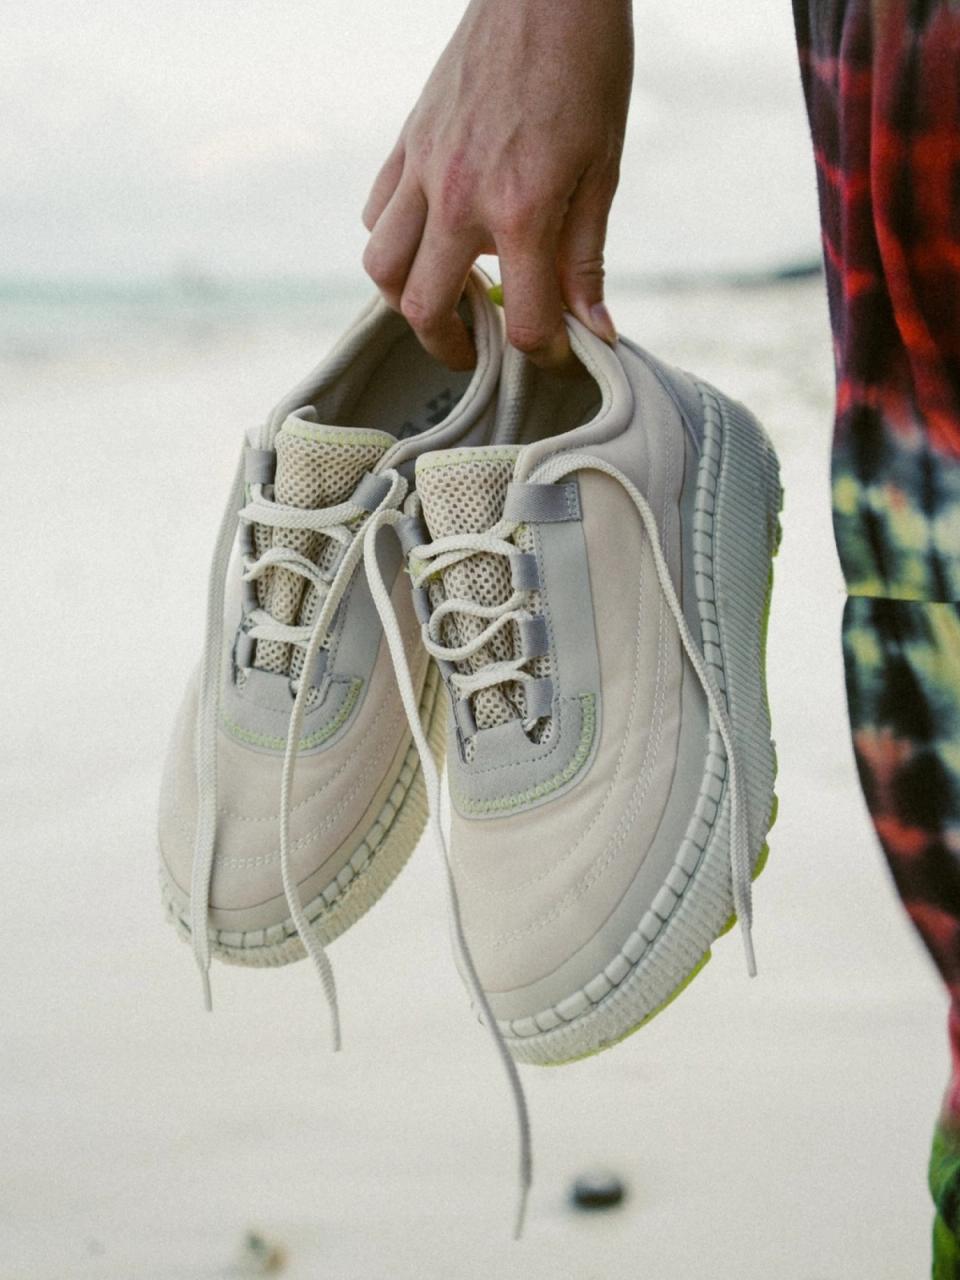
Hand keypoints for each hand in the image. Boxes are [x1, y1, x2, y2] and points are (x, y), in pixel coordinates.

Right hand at [362, 0, 633, 369]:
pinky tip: (428, 241)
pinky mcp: (406, 142)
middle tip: (478, 351)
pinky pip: (376, 213)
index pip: (524, 321)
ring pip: (382, 267)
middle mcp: (460, 196)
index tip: (557, 352)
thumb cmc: (586, 69)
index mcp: (521, 209)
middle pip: (426, 309)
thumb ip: (586, 258)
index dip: (545, 353)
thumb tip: (594, 329)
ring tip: (443, 301)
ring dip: (406, 300)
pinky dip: (393, 242)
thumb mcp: (602, 170)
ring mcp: (424, 168)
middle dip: (452, 347)